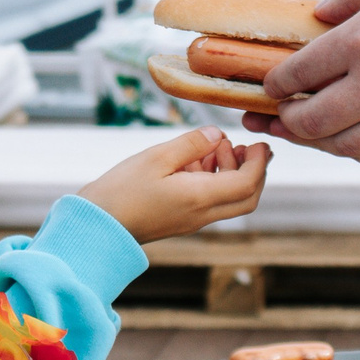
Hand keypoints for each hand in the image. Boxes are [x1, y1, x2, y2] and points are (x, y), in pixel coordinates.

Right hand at [79, 128, 269, 244]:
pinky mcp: (181, 220)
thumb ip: (191, 144)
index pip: (248, 183)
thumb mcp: (157, 157)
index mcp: (200, 198)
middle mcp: (202, 214)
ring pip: (230, 201)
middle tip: (247, 147)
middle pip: (247, 199)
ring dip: (231, 173)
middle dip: (255, 172)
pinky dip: (214, 180)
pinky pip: (210, 202)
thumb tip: (218, 135)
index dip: (260, 162)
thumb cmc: (122, 190)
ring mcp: (192, 220)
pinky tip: (195, 161)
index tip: (261, 143)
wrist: (98, 225)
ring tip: (213, 147)